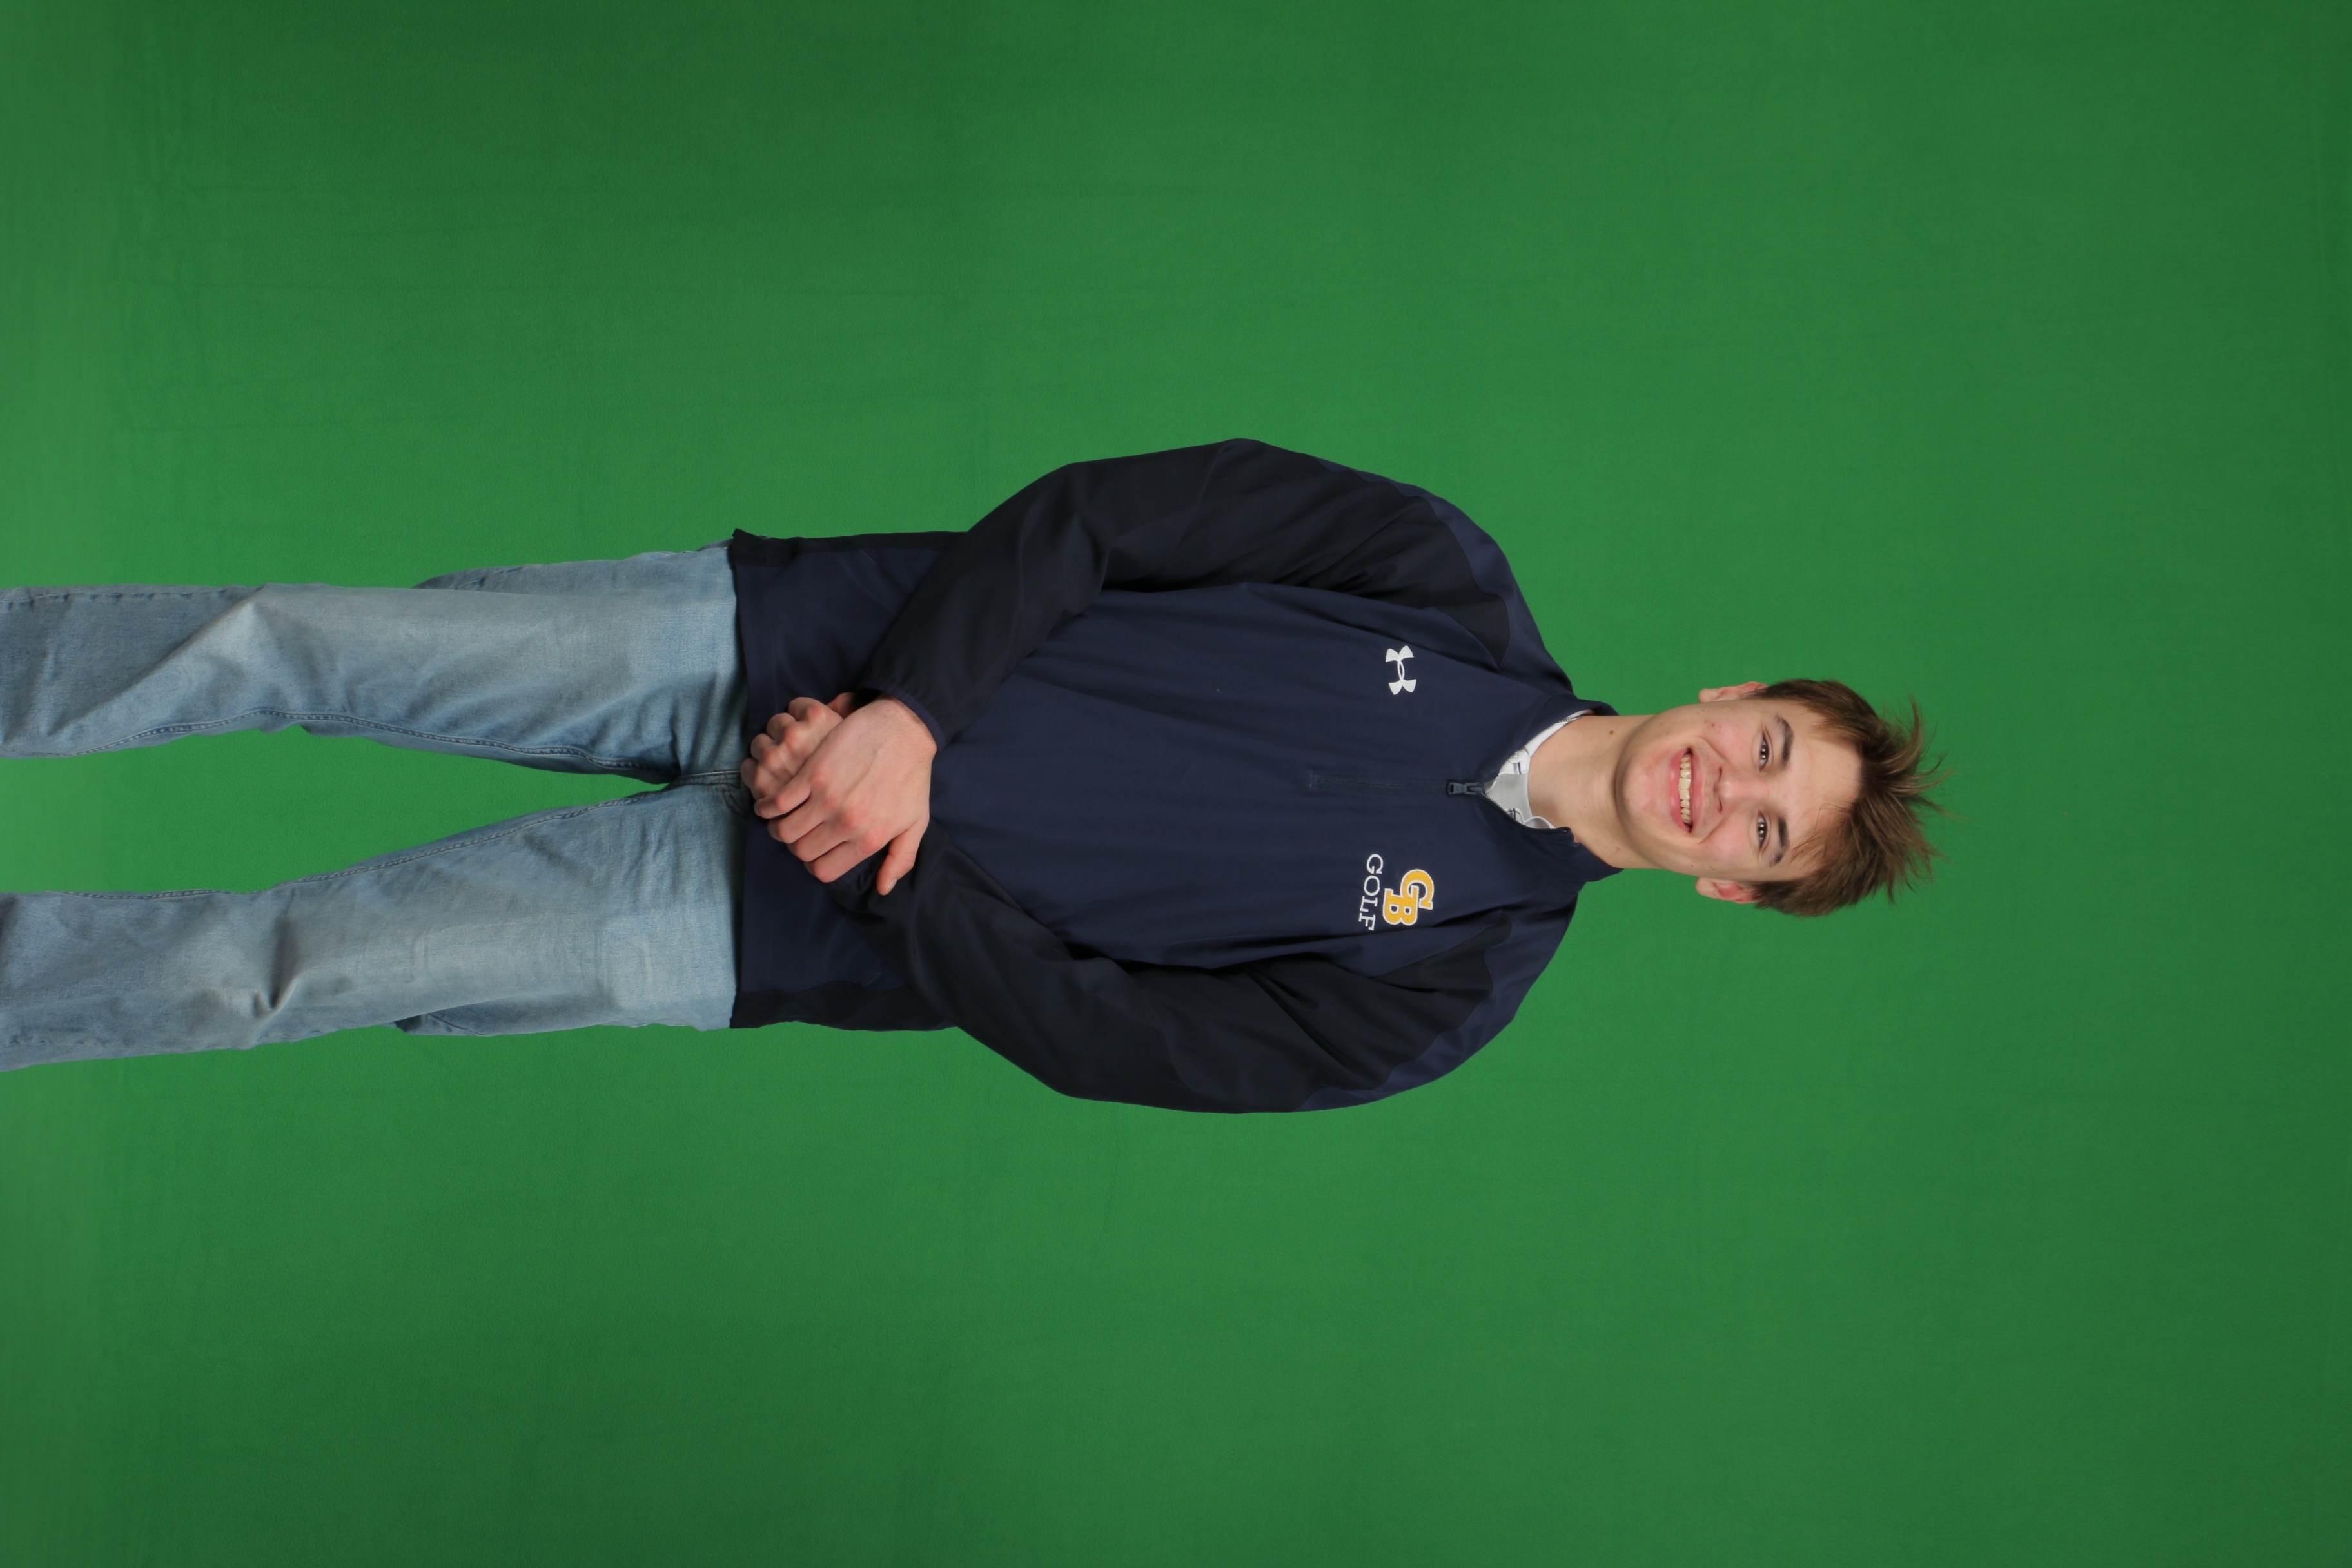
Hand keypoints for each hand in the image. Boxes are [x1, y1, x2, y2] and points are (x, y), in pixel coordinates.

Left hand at [740, 694, 854, 803]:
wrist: (848, 818)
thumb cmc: (852, 776)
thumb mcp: (853, 736)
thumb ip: (847, 709)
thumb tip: (844, 697)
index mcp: (818, 718)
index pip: (794, 706)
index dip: (801, 720)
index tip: (809, 737)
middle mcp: (795, 735)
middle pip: (774, 724)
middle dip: (783, 738)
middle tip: (797, 757)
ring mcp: (776, 758)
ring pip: (758, 744)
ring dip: (768, 755)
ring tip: (786, 771)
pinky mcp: (761, 780)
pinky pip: (748, 766)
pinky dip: (755, 772)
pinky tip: (773, 782)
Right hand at [755, 695, 937, 893]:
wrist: (904, 730)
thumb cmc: (912, 777)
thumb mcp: (916, 823)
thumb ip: (900, 859)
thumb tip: (883, 888)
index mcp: (869, 839)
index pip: (824, 871)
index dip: (815, 864)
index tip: (815, 850)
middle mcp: (847, 823)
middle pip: (801, 852)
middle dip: (796, 846)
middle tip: (798, 832)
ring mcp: (828, 798)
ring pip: (785, 831)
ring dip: (778, 828)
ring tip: (781, 819)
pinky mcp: (813, 773)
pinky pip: (777, 801)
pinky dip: (768, 806)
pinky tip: (770, 803)